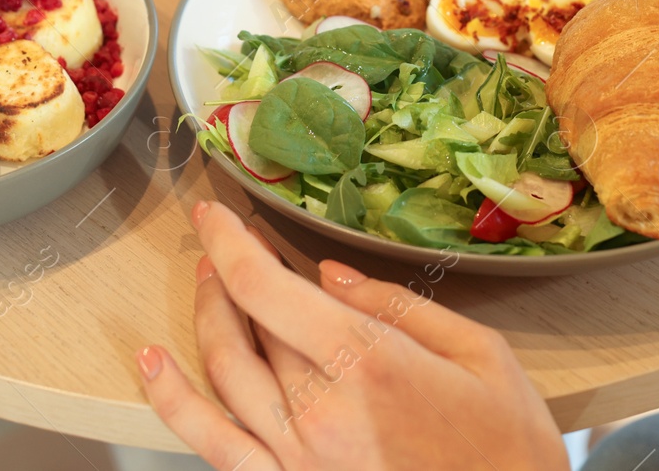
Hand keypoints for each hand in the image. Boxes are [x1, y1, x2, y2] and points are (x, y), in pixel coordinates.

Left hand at [137, 201, 569, 470]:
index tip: (215, 213)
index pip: (266, 288)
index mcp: (367, 364)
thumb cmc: (508, 447)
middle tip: (227, 241)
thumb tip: (329, 278)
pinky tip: (150, 363)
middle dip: (229, 272)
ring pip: (222, 372)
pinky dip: (171, 400)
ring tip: (205, 281)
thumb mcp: (478, 354)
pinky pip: (211, 443)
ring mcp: (295, 461)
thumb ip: (397, 308)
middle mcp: (319, 412)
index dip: (229, 242)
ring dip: (205, 316)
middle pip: (247, 324)